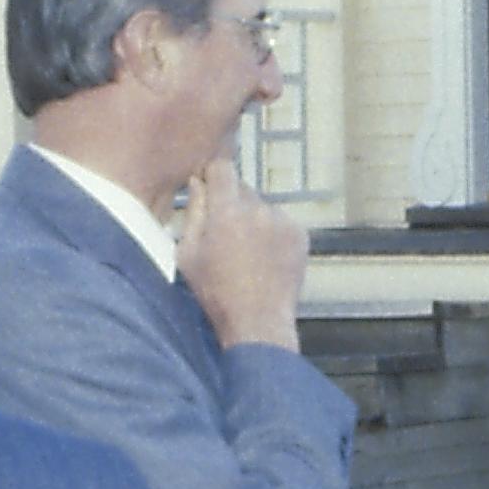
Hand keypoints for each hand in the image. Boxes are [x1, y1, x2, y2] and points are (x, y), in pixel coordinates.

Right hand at [175, 155, 306, 350]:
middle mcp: (259, 209)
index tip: (208, 187)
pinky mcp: (300, 235)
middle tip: (225, 233)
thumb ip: (193, 212)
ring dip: (253, 218)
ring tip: (246, 252)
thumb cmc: (215, 291)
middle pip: (242, 188)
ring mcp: (283, 221)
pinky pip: (281, 222)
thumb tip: (198, 183)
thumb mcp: (188, 253)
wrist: (258, 321)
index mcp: (227, 211)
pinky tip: (264, 258)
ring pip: (262, 206)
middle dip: (231, 202)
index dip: (213, 176)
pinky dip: (272, 232)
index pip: (222, 168)